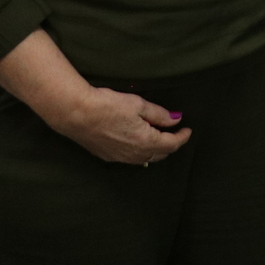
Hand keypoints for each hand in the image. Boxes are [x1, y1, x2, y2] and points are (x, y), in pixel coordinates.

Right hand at [45, 87, 190, 164]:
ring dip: (155, 151)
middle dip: (170, 146)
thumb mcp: (139, 105)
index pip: (171, 145)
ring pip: (144, 160)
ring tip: (160, 138)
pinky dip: (140, 153)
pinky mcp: (106, 156)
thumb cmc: (108, 106)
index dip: (182, 137)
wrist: (76, 114)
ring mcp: (119, 158)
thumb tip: (175, 119)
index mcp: (145, 141)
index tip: (188, 130)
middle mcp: (133, 154)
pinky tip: (139, 143)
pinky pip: (130, 159)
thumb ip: (159, 114)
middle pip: (159, 155)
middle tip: (176, 134)